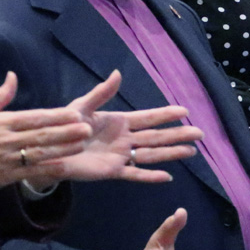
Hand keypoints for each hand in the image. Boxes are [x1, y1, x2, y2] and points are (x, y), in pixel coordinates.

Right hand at [0, 72, 91, 193]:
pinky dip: (48, 169)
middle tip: (87, 128)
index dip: (55, 117)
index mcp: (1, 123)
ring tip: (82, 144)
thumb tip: (13, 76)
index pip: (33, 118)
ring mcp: (7, 160)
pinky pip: (31, 173)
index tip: (74, 114)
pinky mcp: (6, 176)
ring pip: (40, 153)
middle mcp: (6, 140)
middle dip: (66, 132)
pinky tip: (65, 166)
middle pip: (41, 135)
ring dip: (63, 149)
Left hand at [63, 71, 200, 182]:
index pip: (148, 118)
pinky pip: (135, 174)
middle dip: (178, 134)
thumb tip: (118, 73)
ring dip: (171, 153)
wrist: (51, 150)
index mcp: (120, 122)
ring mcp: (121, 156)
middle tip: (199, 133)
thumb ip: (101, 93)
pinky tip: (168, 177)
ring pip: (152, 154)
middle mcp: (125, 139)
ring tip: (191, 152)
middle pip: (157, 136)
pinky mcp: (113, 172)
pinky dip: (150, 176)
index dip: (166, 114)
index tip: (185, 111)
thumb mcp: (82, 107)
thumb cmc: (66, 126)